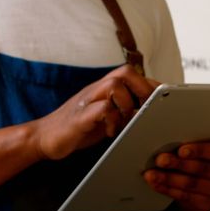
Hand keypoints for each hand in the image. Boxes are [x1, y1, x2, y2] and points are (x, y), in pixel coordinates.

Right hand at [30, 64, 157, 160]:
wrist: (44, 138)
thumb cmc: (78, 128)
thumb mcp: (105, 118)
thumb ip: (122, 111)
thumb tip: (150, 113)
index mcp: (104, 89)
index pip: (133, 76)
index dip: (151, 84)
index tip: (166, 99)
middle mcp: (96, 90)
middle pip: (125, 72)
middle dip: (143, 89)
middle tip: (149, 110)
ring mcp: (87, 101)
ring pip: (114, 85)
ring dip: (128, 104)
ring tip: (127, 122)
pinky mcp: (79, 117)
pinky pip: (102, 108)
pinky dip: (112, 119)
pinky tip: (112, 132)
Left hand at [143, 142, 209, 210]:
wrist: (201, 187)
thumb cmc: (198, 160)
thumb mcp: (200, 151)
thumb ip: (191, 146)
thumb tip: (167, 141)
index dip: (199, 150)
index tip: (181, 150)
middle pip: (201, 168)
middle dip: (178, 164)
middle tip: (160, 160)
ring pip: (190, 183)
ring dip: (168, 178)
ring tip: (151, 174)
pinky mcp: (208, 204)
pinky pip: (184, 196)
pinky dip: (167, 189)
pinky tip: (155, 184)